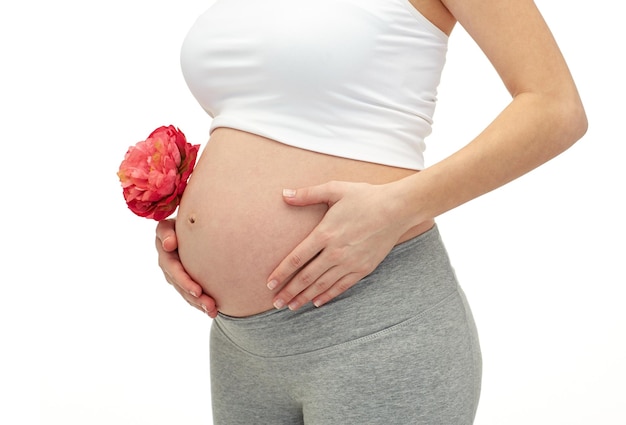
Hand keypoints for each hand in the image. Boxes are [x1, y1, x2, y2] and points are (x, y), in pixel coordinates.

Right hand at [155, 219, 217, 317]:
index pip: (169, 259)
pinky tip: (212, 311)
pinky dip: (200, 303)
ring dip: (196, 302)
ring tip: (212, 309)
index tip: (194, 287)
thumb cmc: (191, 218)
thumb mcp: (179, 219)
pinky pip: (191, 294)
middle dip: (189, 289)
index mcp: (164, 242)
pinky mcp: (184, 279)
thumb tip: (169, 244)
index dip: (178, 272)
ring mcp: (174, 272)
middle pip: (176, 278)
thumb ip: (169, 230)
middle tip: (202, 296)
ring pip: (184, 290)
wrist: (197, 224)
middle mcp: (167, 260)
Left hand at [267, 181, 411, 310]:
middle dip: (289, 291)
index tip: (269, 284)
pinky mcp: (363, 268)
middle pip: (306, 277)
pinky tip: (317, 302)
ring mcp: (350, 262)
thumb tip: (284, 194)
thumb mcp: (335, 189)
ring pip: (322, 285)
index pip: (296, 258)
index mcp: (325, 233)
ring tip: (291, 306)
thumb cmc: (365, 197)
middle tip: (275, 303)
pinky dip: (327, 295)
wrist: (397, 209)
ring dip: (304, 297)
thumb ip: (308, 194)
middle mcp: (335, 252)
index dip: (281, 273)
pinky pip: (341, 286)